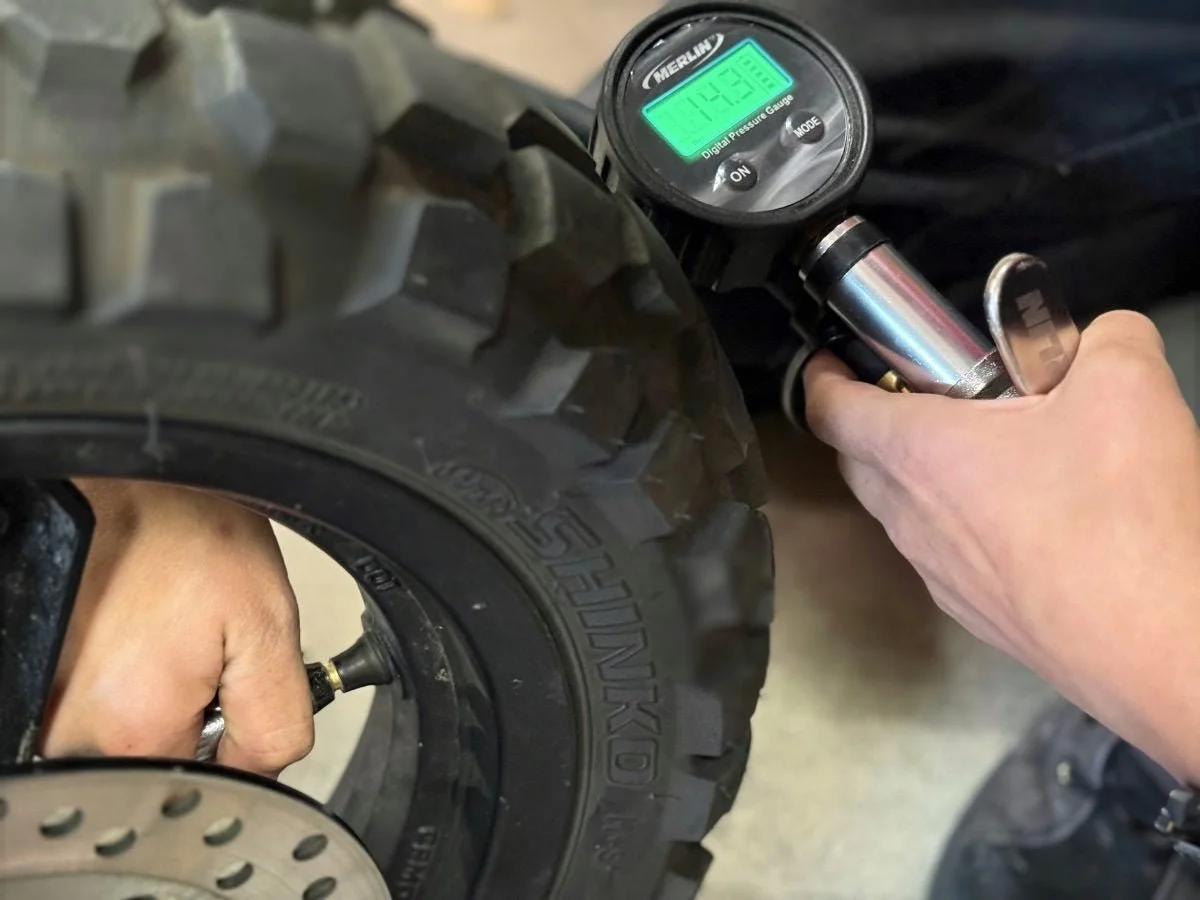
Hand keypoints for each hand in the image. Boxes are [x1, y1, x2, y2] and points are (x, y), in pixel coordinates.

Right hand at [42, 480, 313, 776]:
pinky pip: (94, 702)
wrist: (132, 471)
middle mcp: (76, 728)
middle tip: (202, 644)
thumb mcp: (268, 627)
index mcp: (137, 729)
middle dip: (194, 716)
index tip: (235, 694)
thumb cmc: (190, 531)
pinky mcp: (38, 677)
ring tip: (168, 627)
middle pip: (160, 762)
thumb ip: (275, 720)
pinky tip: (139, 624)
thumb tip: (263, 773)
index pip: (202, 788)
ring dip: (158, 693)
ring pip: (125, 733)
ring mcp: (51, 702)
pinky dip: (124, 672)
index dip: (233, 748)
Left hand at [805, 311, 1199, 781]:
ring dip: (923, 477)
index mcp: (915, 452)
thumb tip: (1103, 338)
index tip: (831, 360)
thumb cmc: (1119, 512)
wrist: (1156, 646)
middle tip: (925, 394)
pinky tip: (1024, 519)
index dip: (822, 378)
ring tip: (989, 451)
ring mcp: (937, 575)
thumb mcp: (1125, 384)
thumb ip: (1102, 340)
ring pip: (903, 512)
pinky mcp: (975, 615)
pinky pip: (946, 557)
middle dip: (874, 423)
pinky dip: (962, 527)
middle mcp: (908, 517)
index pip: (831, 409)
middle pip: (860, 462)